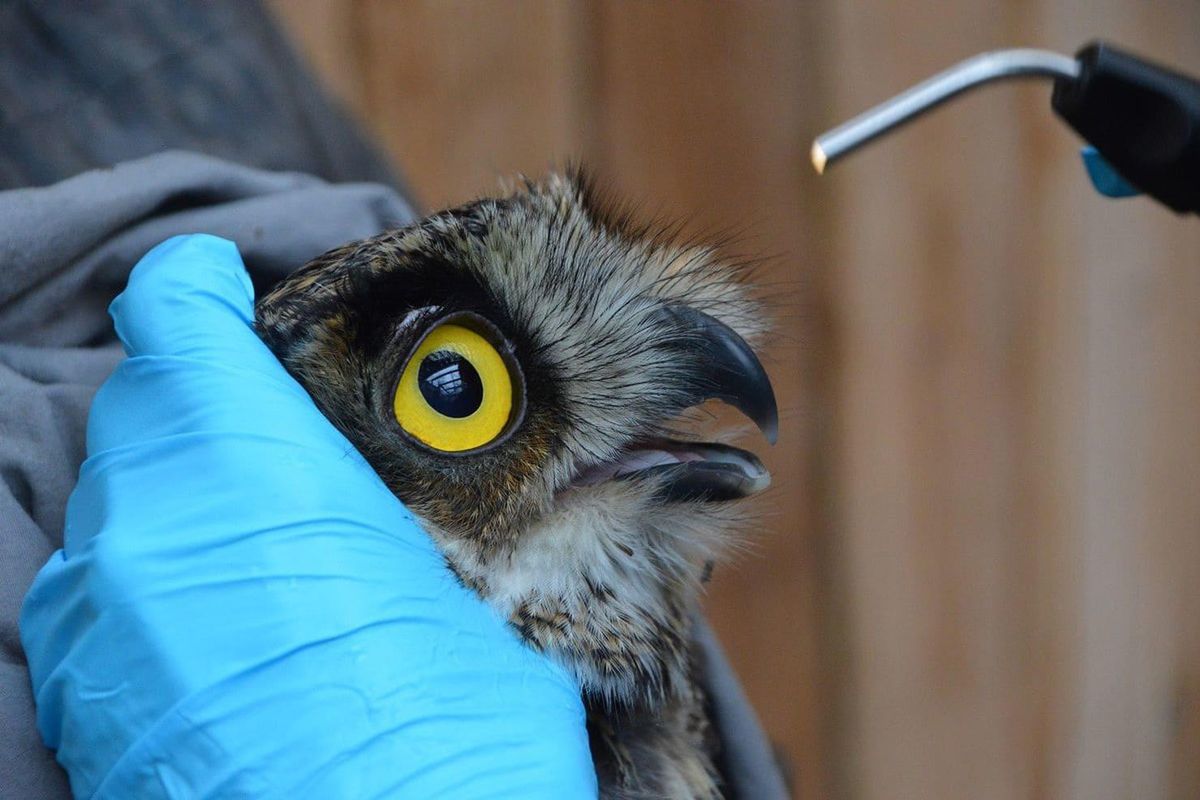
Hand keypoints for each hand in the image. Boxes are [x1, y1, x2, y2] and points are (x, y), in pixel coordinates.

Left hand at [20, 235, 595, 798]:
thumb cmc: (452, 734)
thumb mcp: (469, 587)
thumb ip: (396, 502)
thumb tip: (424, 479)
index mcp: (249, 465)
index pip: (175, 313)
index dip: (202, 290)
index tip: (229, 294)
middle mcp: (146, 527)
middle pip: (144, 408)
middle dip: (206, 408)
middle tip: (287, 453)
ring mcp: (97, 618)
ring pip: (119, 503)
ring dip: (181, 500)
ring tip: (266, 555)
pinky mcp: (79, 695)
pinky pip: (101, 593)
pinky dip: (153, 581)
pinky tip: (228, 632)